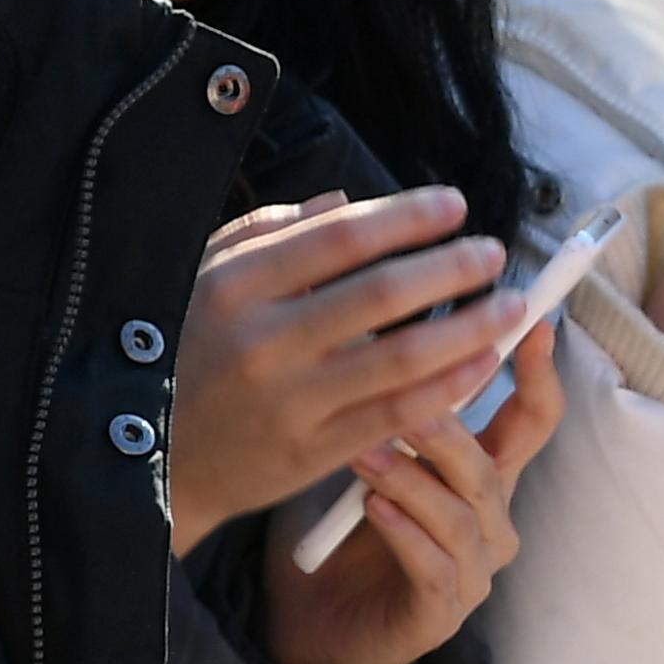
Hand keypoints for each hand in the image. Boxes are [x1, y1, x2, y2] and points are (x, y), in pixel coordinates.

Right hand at [169, 187, 521, 556]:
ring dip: (468, 328)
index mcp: (236, 287)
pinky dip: (449, 387)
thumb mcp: (206, 277)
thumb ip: (272, 231)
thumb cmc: (188, 352)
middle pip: (381, 295)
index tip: (456, 205)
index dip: (407, 217)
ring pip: (401, 360)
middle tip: (492, 253)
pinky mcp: (309, 455)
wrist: (153, 464)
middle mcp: (263, 343)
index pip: (340, 238)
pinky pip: (396, 415)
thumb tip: (345, 199)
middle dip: (451, 268)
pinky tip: (482, 363)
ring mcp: (289, 404)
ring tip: (509, 306)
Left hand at [261, 323, 564, 663]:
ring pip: (459, 514)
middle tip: (401, 394)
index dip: (538, 372)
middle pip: (490, 464)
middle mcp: (491, 520)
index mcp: (486, 475)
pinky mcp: (440, 613)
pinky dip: (404, 533)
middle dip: (448, 428)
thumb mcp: (373, 457)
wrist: (310, 624)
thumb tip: (382, 328)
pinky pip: (433, 566)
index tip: (530, 321)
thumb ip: (393, 407)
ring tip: (364, 452)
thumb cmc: (342, 532)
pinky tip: (373, 509)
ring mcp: (472, 570)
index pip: (534, 418)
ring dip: (411, 478)